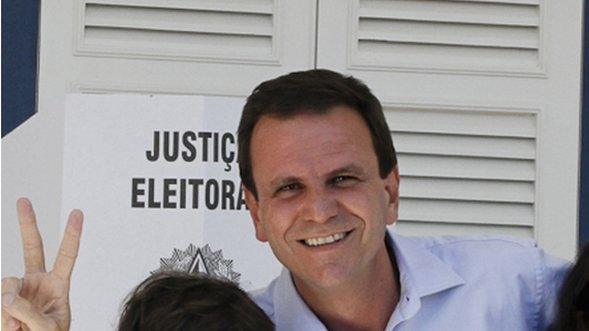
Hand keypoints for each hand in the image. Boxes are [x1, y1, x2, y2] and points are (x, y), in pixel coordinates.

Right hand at [2, 198, 82, 330]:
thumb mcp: (48, 327)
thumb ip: (30, 312)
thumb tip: (6, 298)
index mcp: (59, 284)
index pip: (67, 256)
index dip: (72, 235)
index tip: (78, 212)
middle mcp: (38, 282)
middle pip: (32, 248)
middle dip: (27, 224)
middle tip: (23, 200)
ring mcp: (19, 290)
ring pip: (8, 286)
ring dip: (11, 308)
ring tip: (20, 329)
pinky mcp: (5, 301)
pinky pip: (0, 303)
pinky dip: (4, 319)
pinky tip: (12, 330)